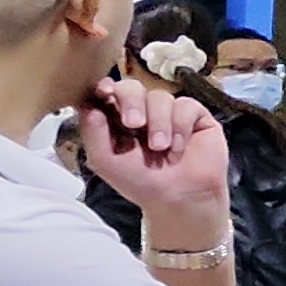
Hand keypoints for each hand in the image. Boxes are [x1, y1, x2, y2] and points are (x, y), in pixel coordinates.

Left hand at [78, 76, 230, 230]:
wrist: (178, 198)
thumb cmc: (141, 183)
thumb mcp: (106, 162)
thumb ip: (93, 134)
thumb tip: (90, 106)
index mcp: (117, 120)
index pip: (109, 94)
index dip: (106, 88)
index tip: (104, 92)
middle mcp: (143, 112)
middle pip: (133, 86)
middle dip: (132, 101)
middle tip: (135, 124)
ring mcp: (169, 112)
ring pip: (160, 97)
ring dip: (159, 124)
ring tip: (161, 148)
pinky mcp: (195, 116)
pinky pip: (187, 106)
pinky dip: (181, 126)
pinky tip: (179, 147)